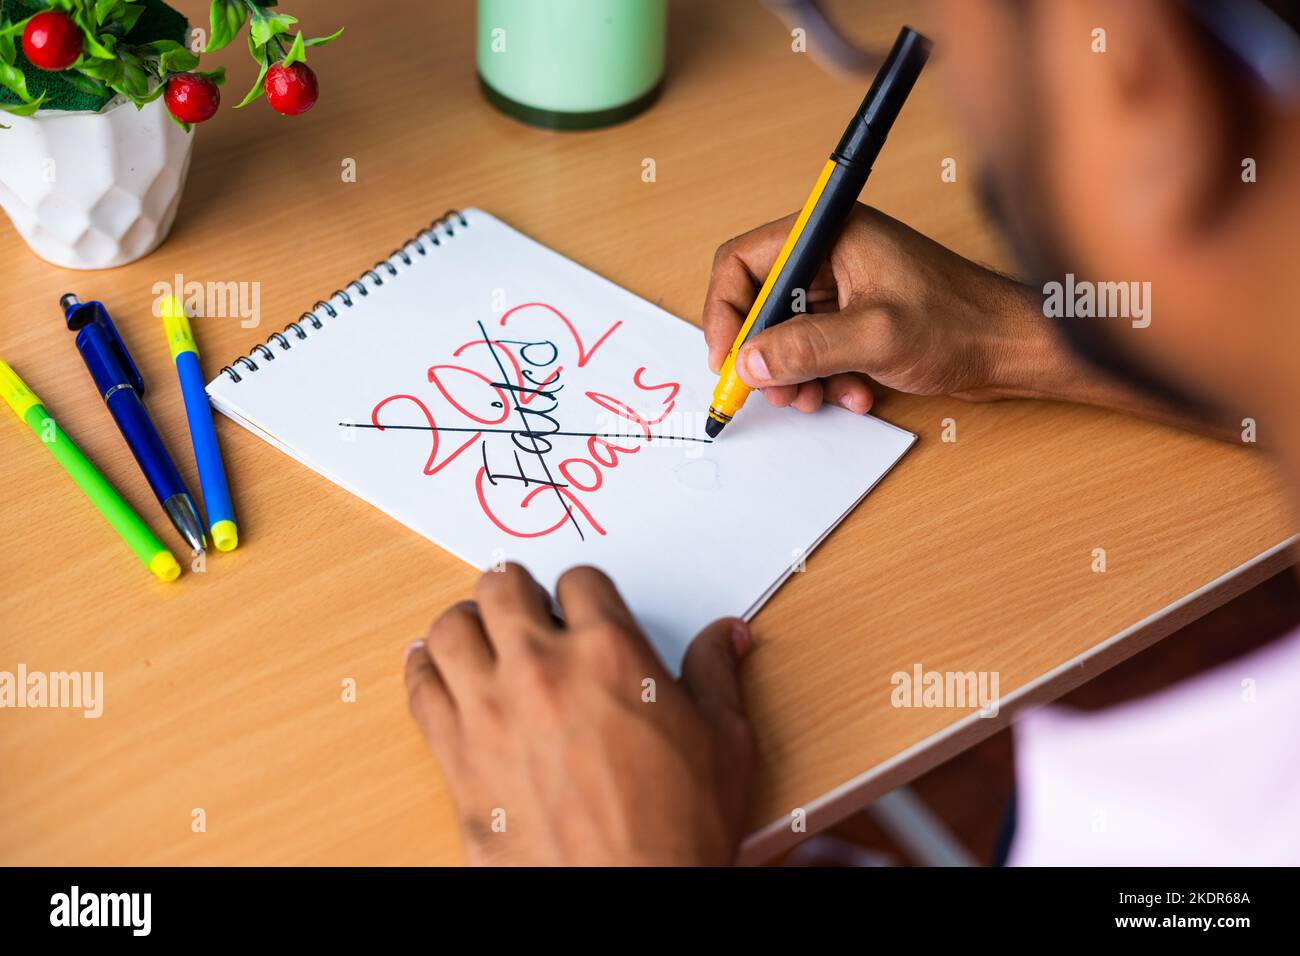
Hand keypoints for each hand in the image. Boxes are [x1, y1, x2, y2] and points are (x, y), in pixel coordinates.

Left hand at [405, 564, 755, 865]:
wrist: (629, 897)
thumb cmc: (677, 827)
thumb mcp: (722, 741)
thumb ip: (715, 674)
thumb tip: (724, 634)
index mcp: (609, 652)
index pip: (579, 580)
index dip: (583, 592)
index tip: (583, 608)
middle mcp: (542, 668)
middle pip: (501, 586)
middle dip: (516, 591)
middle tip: (527, 610)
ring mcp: (491, 709)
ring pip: (451, 629)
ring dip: (467, 626)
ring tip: (484, 639)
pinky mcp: (457, 754)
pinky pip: (420, 688)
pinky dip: (425, 671)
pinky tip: (439, 672)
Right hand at [703, 203, 1048, 412]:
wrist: (1014, 348)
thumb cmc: (963, 322)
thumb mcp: (876, 338)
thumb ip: (807, 348)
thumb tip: (751, 361)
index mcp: (833, 234)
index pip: (746, 260)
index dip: (727, 310)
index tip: (727, 356)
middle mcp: (835, 255)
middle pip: (763, 302)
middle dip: (763, 352)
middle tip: (772, 390)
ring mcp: (847, 289)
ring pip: (788, 333)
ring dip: (795, 374)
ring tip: (815, 399)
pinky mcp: (859, 319)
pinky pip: (817, 351)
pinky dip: (825, 378)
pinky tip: (854, 394)